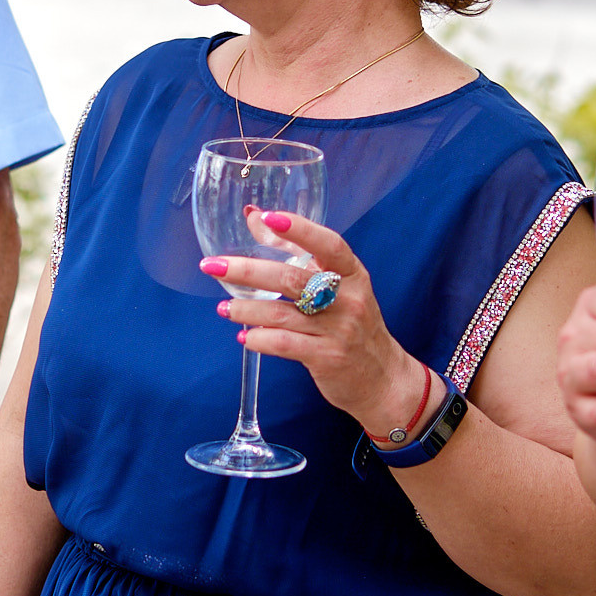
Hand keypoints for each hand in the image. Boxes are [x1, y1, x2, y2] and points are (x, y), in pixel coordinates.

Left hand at [201, 211, 428, 437]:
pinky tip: (245, 336)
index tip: (267, 218)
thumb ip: (297, 252)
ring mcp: (338, 329)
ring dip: (246, 308)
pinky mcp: (327, 357)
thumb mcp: (337, 286)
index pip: (328, 244)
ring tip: (224, 308)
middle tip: (213, 266)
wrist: (382, 378)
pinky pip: (284, 344)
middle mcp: (348, 298)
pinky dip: (259, 339)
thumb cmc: (353, 325)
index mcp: (352, 274)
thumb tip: (256, 218)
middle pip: (292, 278)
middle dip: (247, 270)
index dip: (299, 229)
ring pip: (281, 313)